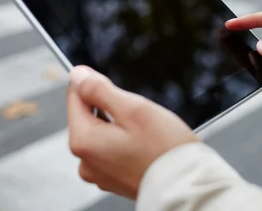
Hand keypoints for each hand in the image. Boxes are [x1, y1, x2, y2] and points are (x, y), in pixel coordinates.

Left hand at [67, 66, 198, 198]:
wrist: (186, 186)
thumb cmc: (164, 149)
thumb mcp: (133, 108)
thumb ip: (100, 89)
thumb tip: (77, 75)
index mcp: (83, 141)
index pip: (75, 96)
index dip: (96, 83)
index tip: (117, 86)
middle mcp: (85, 161)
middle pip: (89, 116)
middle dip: (112, 107)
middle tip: (140, 115)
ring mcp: (99, 173)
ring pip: (103, 133)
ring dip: (121, 125)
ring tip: (146, 133)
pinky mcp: (113, 180)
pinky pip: (113, 151)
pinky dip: (127, 143)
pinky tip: (146, 147)